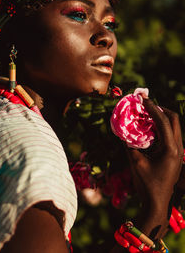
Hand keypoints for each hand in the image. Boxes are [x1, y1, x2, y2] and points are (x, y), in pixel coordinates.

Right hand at [126, 99, 182, 237]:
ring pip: (173, 126)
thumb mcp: (135, 163)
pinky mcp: (175, 155)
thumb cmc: (147, 184)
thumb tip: (123, 130)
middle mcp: (178, 147)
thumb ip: (129, 144)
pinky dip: (161, 127)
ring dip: (161, 118)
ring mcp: (178, 151)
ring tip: (146, 114)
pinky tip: (149, 128)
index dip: (152, 108)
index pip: (163, 121)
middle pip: (173, 119)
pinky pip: (170, 135)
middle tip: (146, 105)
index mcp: (171, 149)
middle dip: (160, 109)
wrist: (158, 203)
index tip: (142, 99)